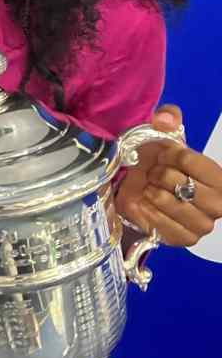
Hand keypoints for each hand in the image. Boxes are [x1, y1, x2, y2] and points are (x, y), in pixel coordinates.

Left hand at [115, 104, 221, 246]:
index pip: (191, 161)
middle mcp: (219, 204)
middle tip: (154, 174)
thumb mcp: (165, 137)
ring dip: (153, 192)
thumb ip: (168, 118)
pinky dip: (148, 211)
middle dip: (159, 174)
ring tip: (151, 188)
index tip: (163, 156)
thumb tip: (164, 118)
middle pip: (179, 183)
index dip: (170, 156)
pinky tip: (147, 204)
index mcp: (221, 179)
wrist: (143, 190)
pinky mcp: (184, 239)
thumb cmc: (160, 164)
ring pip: (170, 203)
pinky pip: (162, 224)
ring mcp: (203, 224)